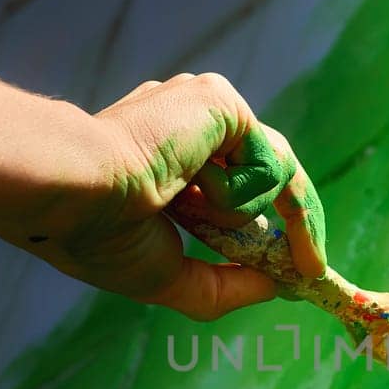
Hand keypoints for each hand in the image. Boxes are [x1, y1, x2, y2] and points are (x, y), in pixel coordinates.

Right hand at [4, 72, 326, 319]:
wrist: (75, 195)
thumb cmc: (102, 237)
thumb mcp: (171, 278)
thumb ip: (224, 285)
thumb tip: (277, 287)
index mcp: (171, 162)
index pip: (243, 190)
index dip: (274, 233)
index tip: (299, 272)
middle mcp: (191, 130)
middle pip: (271, 176)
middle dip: (300, 225)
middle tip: (313, 269)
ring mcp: (204, 111)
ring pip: (267, 175)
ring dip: (234, 215)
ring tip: (174, 211)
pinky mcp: (219, 101)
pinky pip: (265, 163)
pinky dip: (234, 196)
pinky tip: (184, 188)